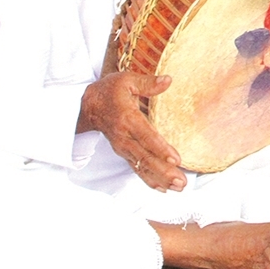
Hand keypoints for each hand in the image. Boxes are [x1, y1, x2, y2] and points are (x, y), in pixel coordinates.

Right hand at [78, 72, 184, 190]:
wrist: (87, 106)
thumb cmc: (110, 91)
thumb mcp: (126, 80)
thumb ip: (148, 83)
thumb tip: (168, 80)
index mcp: (127, 118)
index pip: (146, 136)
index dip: (160, 149)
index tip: (176, 159)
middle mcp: (124, 137)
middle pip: (145, 157)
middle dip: (164, 171)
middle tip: (181, 181)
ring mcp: (123, 147)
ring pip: (142, 166)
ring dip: (160, 178)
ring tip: (179, 187)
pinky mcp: (124, 152)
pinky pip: (136, 168)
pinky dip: (149, 179)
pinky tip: (163, 188)